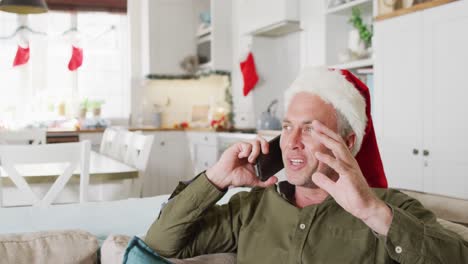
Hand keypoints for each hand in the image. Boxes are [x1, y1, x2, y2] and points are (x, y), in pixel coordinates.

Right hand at [206, 136, 277, 189]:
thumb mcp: (254, 181)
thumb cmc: (236, 178)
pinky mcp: (237, 146)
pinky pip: (246, 144)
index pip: (263, 147)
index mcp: (254, 157)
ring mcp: (243, 148)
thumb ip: (265, 182)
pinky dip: (246, 151)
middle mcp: (249, 151)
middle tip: (265, 152)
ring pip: (255, 142)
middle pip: (260, 140)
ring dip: (255, 152)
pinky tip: (242, 157)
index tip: (269, 155)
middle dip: (265, 144)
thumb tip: (275, 180)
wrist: (225, 178)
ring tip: (251, 160)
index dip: (268, 147)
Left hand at [310, 120, 392, 234]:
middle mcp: (349, 163)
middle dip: (326, 131)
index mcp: (346, 164)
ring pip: (339, 149)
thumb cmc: (354, 198)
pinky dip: (327, 159)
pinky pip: (338, 165)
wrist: (366, 210)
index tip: (315, 127)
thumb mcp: (334, 189)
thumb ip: (325, 181)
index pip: (335, 145)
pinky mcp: (350, 177)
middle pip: (337, 142)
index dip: (326, 135)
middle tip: (314, 122)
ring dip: (326, 140)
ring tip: (315, 133)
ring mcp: (351, 168)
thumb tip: (315, 176)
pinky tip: (318, 154)